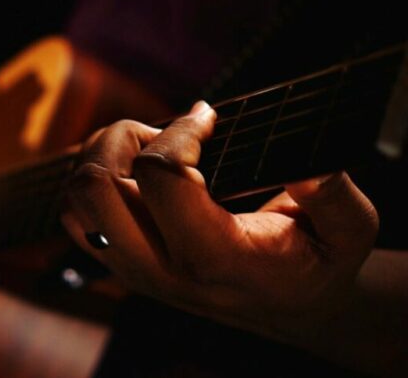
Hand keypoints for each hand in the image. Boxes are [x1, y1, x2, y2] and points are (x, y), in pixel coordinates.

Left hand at [60, 102, 378, 338]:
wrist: (286, 305)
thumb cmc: (314, 260)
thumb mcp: (348, 230)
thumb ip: (334, 196)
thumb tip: (304, 165)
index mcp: (213, 257)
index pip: (160, 176)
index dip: (180, 130)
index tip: (209, 118)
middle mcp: (159, 267)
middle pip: (94, 185)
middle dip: (122, 138)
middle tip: (163, 135)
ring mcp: (130, 269)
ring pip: (75, 200)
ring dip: (101, 158)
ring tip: (147, 152)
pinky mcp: (116, 263)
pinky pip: (74, 216)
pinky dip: (94, 179)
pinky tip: (134, 172)